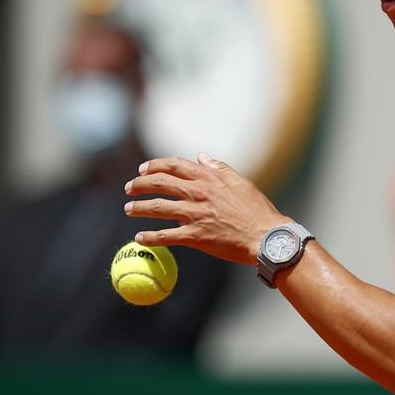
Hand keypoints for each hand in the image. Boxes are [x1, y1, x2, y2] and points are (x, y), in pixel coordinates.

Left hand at [124, 152, 287, 264]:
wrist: (266, 236)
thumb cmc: (256, 210)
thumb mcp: (240, 182)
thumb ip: (219, 168)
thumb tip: (201, 156)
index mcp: (208, 178)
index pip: (174, 165)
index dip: (154, 165)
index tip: (142, 169)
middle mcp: (198, 193)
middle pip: (160, 183)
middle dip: (140, 184)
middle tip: (129, 188)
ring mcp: (195, 214)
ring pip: (157, 208)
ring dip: (138, 207)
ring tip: (128, 208)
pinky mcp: (195, 236)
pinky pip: (166, 236)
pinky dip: (150, 237)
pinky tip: (139, 238)